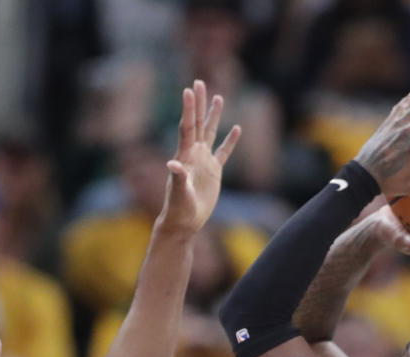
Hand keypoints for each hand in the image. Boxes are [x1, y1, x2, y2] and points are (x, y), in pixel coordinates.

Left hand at [159, 79, 240, 235]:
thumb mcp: (178, 193)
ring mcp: (204, 161)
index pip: (187, 127)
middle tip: (199, 82)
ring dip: (213, 115)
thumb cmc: (178, 209)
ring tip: (218, 97)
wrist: (184, 223)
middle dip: (199, 103)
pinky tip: (237, 128)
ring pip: (210, 133)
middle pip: (197, 123)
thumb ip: (177, 178)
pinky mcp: (214, 172)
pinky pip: (224, 152)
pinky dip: (230, 141)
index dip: (188, 109)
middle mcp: (194, 154)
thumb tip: (172, 164)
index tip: (188, 90)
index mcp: (185, 156)